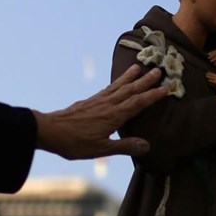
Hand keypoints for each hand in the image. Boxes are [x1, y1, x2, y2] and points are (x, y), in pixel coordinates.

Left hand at [33, 65, 165, 159]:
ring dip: (130, 77)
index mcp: (114, 116)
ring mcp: (98, 101)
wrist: (48, 131)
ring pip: (118, 86)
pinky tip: (117, 82)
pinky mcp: (89, 101)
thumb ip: (124, 146)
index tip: (166, 88)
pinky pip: (107, 89)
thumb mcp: (101, 149)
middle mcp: (108, 105)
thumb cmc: (75, 143)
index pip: (138, 103)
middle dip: (145, 81)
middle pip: (130, 90)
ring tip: (138, 67)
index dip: (153, 95)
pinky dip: (116, 83)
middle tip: (158, 70)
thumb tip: (147, 146)